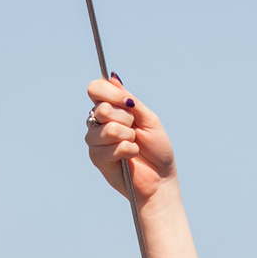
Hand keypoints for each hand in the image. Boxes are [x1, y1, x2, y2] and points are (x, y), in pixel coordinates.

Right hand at [85, 76, 177, 204]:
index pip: (96, 89)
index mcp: (111, 108)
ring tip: (134, 144)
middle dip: (126, 119)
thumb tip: (112, 78)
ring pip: (106, 129)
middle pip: (102, 108)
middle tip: (135, 131)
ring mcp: (95, 141)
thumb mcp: (148, 118)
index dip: (110, 93)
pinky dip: (127, 150)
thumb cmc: (157, 149)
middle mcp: (99, 122)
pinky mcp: (97, 158)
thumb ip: (130, 101)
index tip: (130, 103)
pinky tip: (131, 156)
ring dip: (127, 136)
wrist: (161, 179)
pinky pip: (109, 147)